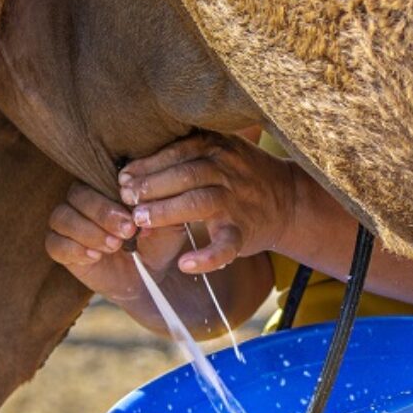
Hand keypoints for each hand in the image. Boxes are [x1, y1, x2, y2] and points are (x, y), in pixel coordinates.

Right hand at [45, 182, 187, 301]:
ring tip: (114, 246)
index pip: (99, 177)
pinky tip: (94, 257)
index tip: (134, 215)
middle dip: (102, 213)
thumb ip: (160, 209)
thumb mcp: (167, 226)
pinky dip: (73, 249)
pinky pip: (54, 243)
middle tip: (127, 231)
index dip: (114, 194)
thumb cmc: (158, 245)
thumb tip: (144, 198)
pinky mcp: (62, 249)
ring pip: (62, 217)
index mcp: (108, 187)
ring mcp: (70, 223)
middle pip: (78, 195)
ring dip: (88, 231)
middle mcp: (84, 200)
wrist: (150, 278)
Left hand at [118, 132, 295, 273]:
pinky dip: (207, 257)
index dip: (147, 165)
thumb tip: (131, 168)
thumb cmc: (241, 175)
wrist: (289, 200)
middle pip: (185, 174)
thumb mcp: (220, 150)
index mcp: (217, 147)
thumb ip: (185, 152)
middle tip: (126, 200)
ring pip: (199, 203)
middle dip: (152, 187)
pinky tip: (185, 264)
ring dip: (167, 212)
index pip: (177, 151)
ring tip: (140, 221)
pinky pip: (225, 245)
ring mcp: (236, 202)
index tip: (122, 178)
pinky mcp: (244, 231)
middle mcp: (227, 171)